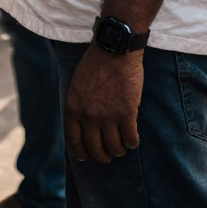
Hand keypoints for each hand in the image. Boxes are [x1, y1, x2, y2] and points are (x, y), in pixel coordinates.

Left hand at [64, 44, 143, 162]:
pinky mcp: (127, 114)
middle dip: (102, 156)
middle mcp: (88, 116)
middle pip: (95, 149)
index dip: (80, 153)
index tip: (85, 157)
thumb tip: (82, 127)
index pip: (73, 141)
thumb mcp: (77, 85)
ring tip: (121, 148)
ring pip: (114, 148)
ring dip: (118, 151)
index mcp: (73, 108)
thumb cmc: (95, 64)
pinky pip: (130, 139)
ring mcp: (108, 116)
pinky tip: (133, 140)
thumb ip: (78, 106)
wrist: (114, 50)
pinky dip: (132, 143)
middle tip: (107, 156)